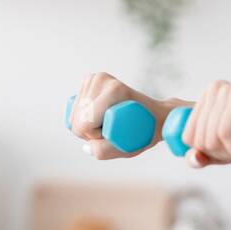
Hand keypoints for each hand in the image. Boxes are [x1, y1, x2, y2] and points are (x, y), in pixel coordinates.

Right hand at [68, 71, 188, 159]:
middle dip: (90, 131)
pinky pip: (74, 107)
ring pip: (74, 114)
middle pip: (76, 119)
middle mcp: (102, 79)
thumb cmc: (145, 132)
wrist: (156, 115)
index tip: (115, 133)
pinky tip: (99, 115)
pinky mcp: (90, 80)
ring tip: (108, 121)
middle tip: (112, 128)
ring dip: (87, 124)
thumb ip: (104, 151)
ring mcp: (95, 78)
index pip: (83, 125)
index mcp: (113, 91)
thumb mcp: (128, 148)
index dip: (95, 136)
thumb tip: (86, 147)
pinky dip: (83, 116)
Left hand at [180, 79, 230, 168]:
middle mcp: (215, 88)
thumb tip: (194, 157)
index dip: (206, 153)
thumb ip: (200, 156)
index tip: (229, 152)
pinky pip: (224, 132)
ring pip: (211, 137)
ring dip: (230, 155)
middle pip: (200, 138)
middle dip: (220, 156)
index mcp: (205, 97)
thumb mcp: (223, 151)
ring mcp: (228, 90)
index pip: (188, 136)